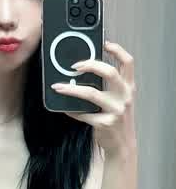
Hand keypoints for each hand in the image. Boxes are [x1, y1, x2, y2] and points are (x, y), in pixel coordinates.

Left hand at [50, 41, 136, 158]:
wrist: (123, 144)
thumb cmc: (117, 119)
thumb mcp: (119, 100)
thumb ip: (108, 86)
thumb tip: (83, 72)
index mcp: (129, 87)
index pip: (128, 63)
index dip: (117, 50)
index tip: (103, 43)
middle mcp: (125, 97)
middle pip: (110, 72)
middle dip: (90, 65)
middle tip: (74, 66)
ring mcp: (116, 110)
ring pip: (91, 93)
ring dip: (72, 89)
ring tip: (58, 87)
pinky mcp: (105, 123)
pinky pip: (83, 114)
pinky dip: (71, 110)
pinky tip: (65, 108)